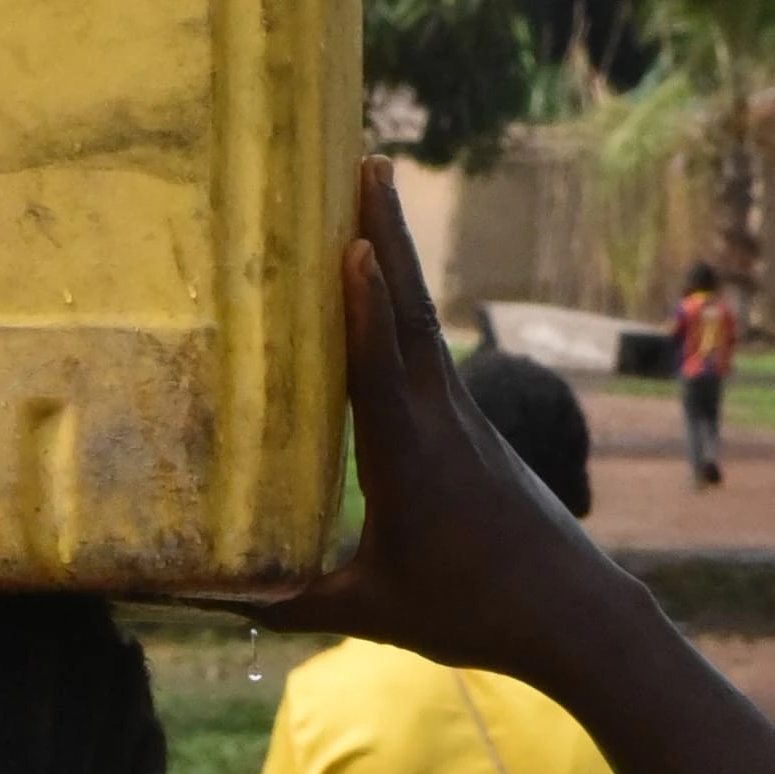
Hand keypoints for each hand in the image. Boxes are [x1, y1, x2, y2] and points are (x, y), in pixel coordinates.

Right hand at [248, 166, 608, 675]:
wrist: (574, 613)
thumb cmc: (471, 614)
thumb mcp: (371, 612)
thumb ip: (288, 600)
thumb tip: (200, 595)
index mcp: (410, 463)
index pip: (382, 374)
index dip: (366, 310)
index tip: (356, 244)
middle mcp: (440, 423)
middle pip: (411, 313)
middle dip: (391, 233)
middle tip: (370, 160)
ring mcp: (464, 417)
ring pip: (424, 321)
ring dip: (401, 251)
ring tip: (377, 186)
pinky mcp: (475, 424)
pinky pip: (430, 349)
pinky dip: (402, 304)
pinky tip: (388, 282)